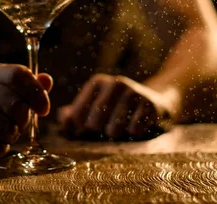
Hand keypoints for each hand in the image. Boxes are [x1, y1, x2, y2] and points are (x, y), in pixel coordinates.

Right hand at [0, 63, 52, 158]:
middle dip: (25, 120)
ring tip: (7, 133)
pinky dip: (0, 149)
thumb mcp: (12, 90)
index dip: (36, 92)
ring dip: (13, 136)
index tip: (44, 110)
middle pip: (15, 105)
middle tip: (21, 124)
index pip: (18, 75)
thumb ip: (32, 85)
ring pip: (7, 129)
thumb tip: (47, 80)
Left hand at [58, 74, 175, 140]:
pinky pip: (134, 130)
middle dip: (99, 129)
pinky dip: (133, 131)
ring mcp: (133, 93)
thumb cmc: (116, 105)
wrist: (153, 98)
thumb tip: (63, 118)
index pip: (77, 114)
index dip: (80, 126)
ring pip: (113, 129)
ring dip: (116, 132)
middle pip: (94, 123)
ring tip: (121, 123)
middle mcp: (115, 84)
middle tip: (107, 124)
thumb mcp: (95, 103)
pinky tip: (136, 122)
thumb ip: (74, 112)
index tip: (86, 125)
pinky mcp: (149, 105)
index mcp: (97, 82)